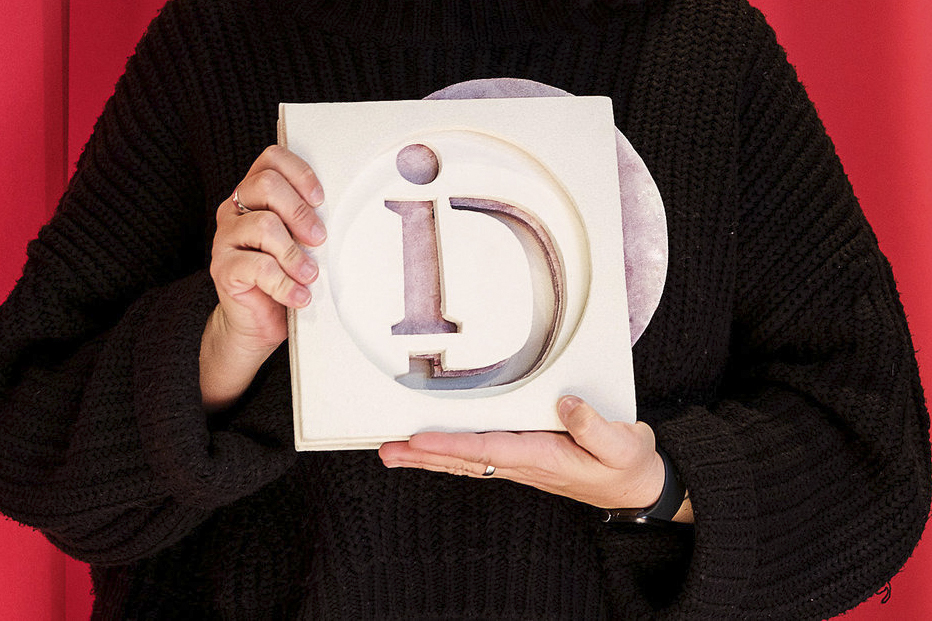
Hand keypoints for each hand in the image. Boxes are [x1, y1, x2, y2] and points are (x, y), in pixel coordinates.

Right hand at [200, 145, 325, 410]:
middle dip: (300, 212)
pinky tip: (299, 296)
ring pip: (264, 226)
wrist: (258, 321)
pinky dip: (285, 284)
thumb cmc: (286, 276)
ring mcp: (225, 237)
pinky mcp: (222, 267)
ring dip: (295, 254)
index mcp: (254, 194)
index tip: (321, 199)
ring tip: (310, 275)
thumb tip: (344, 215)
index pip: (271, 159)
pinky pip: (258, 267)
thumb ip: (310, 222)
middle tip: (319, 239)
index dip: (299, 173)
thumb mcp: (302, 243)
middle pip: (267, 186)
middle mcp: (235, 208)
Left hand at [379, 395, 671, 511]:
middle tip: (388, 451)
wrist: (637, 486)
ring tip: (395, 453)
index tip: (420, 439)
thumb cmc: (627, 465)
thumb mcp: (623, 445)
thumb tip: (564, 404)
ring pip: (466, 461)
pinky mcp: (524, 458)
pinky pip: (479, 457)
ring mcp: (522, 463)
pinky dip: (450, 453)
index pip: (488, 450)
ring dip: (429, 457)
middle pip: (465, 460)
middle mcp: (525, 463)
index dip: (451, 444)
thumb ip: (594, 426)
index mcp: (544, 458)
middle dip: (425, 455)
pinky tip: (433, 452)